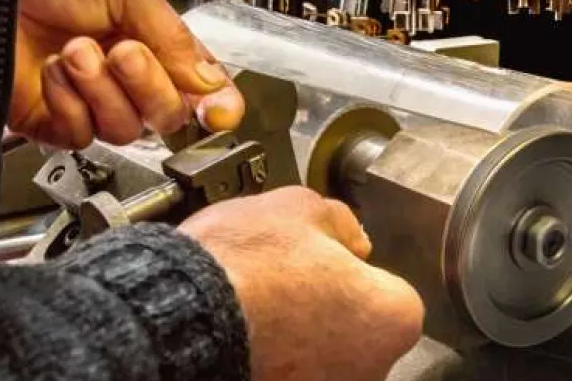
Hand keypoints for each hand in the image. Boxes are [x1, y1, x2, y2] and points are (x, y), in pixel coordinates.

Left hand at [9, 0, 244, 148]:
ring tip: (74, 52)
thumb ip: (176, 38)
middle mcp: (128, 77)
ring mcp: (93, 101)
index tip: (217, 112)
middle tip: (122, 51)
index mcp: (155, 42)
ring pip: (126, 131)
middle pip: (168, 116)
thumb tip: (211, 85)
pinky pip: (82, 137)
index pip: (201, 88)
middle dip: (148, 84)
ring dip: (101, 88)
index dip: (216, 105)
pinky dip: (69, 103)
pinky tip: (54, 72)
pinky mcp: (56, 121)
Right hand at [179, 187, 424, 380]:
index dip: (352, 270)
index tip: (327, 261)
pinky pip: (287, 372)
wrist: (179, 312)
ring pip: (319, 357)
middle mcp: (370, 370)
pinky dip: (272, 358)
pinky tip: (243, 334)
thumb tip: (349, 234)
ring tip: (258, 307)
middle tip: (286, 282)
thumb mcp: (299, 207)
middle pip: (355, 331)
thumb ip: (340, 222)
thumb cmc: (243, 266)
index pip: (387, 291)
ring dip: (298, 338)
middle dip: (327, 309)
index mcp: (393, 317)